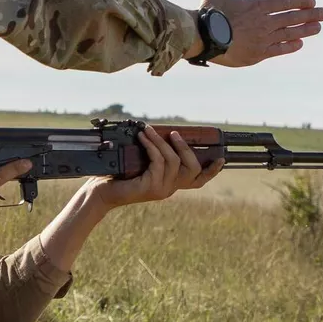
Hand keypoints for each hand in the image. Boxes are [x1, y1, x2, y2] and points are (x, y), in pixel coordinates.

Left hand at [86, 126, 220, 209]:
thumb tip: (164, 131)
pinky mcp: (151, 187)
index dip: (212, 171)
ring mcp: (162, 190)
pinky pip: (158, 162)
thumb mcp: (142, 162)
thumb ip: (156, 154)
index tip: (221, 158)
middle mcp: (170, 189)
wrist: (101, 191)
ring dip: (162, 141)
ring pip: (173, 161)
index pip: (198, 180)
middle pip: (192, 168)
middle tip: (175, 133)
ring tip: (148, 130)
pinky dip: (152, 146)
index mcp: (171, 183)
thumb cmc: (119, 175)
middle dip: (185, 147)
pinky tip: (143, 138)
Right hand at [201, 0, 322, 66]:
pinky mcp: (258, 54)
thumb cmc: (208, 13)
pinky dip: (290, 46)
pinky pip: (279, 49)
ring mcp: (263, 39)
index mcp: (257, 6)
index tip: (312, 2)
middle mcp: (264, 22)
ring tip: (318, 27)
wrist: (204, 38)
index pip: (285, 3)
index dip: (300, 2)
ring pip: (290, 33)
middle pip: (293, 17)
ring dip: (305, 30)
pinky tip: (299, 43)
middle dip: (311, 15)